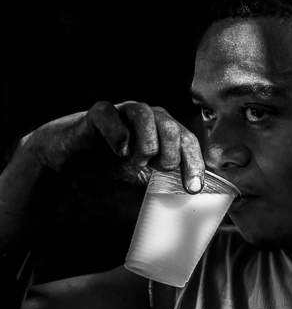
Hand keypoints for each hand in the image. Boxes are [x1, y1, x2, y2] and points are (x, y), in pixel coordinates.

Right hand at [22, 101, 204, 191]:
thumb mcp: (149, 174)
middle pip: (171, 127)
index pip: (189, 141)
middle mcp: (150, 115)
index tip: (193, 189)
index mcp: (166, 129)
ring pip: (145, 114)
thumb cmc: (119, 163)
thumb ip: (171, 179)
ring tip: (136, 161)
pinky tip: (120, 152)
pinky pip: (110, 115)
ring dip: (145, 144)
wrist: (79, 154)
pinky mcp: (99, 113)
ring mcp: (124, 110)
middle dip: (168, 156)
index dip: (194, 164)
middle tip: (155, 170)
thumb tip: (195, 198)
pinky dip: (118, 135)